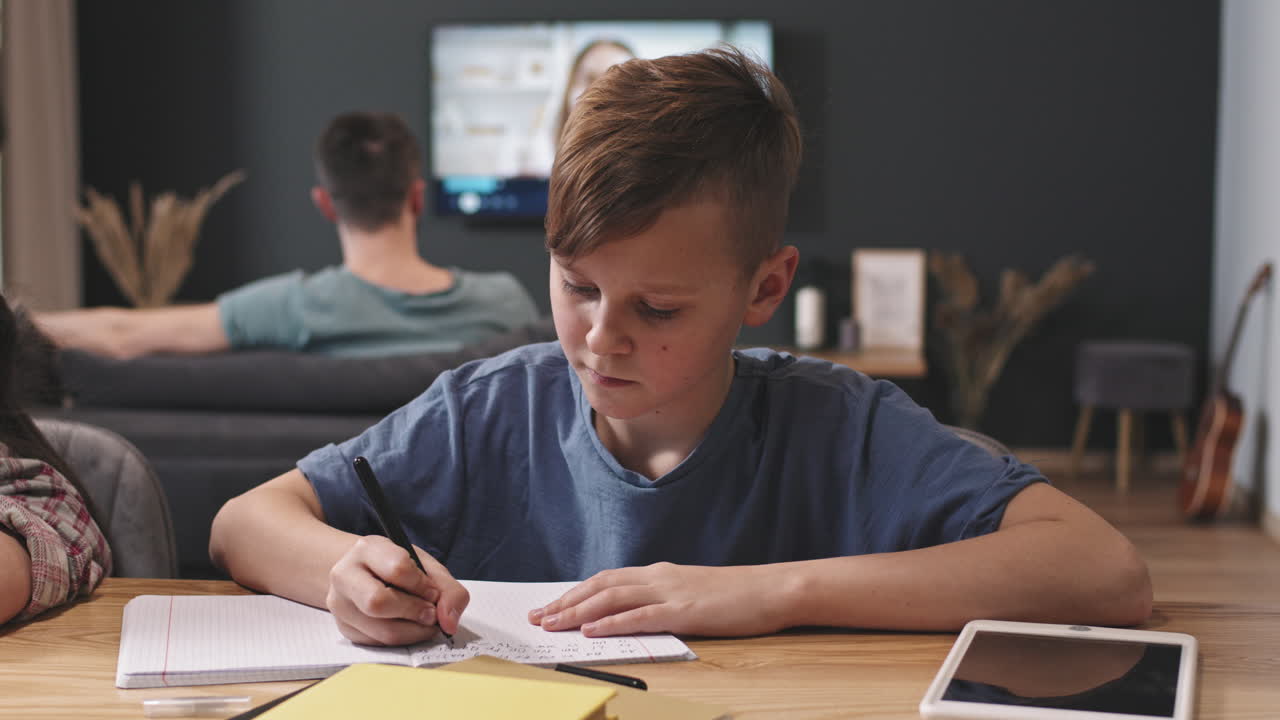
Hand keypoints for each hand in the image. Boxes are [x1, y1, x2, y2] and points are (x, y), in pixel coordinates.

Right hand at [325, 535, 468, 645]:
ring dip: (413, 631)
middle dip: (414, 612)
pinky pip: (378, 644)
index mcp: (367, 549)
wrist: (365, 572)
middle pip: (377, 602)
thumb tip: (449, 623)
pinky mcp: (344, 628)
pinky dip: (402, 639)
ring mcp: (339, 604)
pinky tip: (408, 627)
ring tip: (424, 622)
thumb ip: (448, 590)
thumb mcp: (425, 566)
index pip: (396, 568)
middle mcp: (345, 575)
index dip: (422, 585)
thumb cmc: (397, 567)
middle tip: (431, 614)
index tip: (433, 592)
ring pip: (381, 631)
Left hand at [527, 562, 793, 637]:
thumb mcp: (691, 593)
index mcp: (658, 574)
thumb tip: (633, 613)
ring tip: (552, 624)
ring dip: (578, 612)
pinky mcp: (683, 611)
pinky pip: (640, 616)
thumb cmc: (735, 596)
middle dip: (565, 602)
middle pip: (600, 586)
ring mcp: (669, 593)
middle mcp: (658, 578)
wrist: (771, 589)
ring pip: (612, 598)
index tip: (550, 606)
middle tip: (537, 616)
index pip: (606, 580)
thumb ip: (662, 599)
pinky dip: (612, 622)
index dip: (575, 593)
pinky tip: (591, 630)